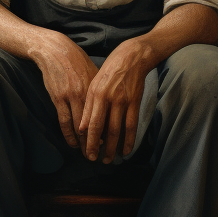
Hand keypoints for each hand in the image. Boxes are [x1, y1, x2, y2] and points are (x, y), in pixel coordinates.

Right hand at [32, 32, 99, 147]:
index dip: (110, 131)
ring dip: (84, 143)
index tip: (113, 143)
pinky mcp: (58, 98)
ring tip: (88, 154)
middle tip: (101, 155)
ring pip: (80, 126)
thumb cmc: (77, 61)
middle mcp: (87, 94)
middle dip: (98, 142)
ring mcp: (71, 96)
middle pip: (95, 124)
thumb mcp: (94, 73)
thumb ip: (100, 90)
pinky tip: (73, 143)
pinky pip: (64, 121)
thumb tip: (109, 107)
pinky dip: (69, 135)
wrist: (56, 50)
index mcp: (97, 88)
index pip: (106, 115)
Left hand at [79, 38, 152, 162]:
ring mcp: (124, 101)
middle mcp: (110, 99)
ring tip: (110, 159)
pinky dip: (129, 139)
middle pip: (104, 130)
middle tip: (96, 160)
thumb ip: (88, 106)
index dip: (89, 141)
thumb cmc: (109, 69)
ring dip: (114, 148)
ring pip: (118, 130)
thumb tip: (81, 128)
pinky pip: (132, 125)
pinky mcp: (135, 102)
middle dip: (100, 148)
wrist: (132, 56)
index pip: (91, 124)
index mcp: (97, 94)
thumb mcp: (94, 84)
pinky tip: (126, 150)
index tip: (87, 153)